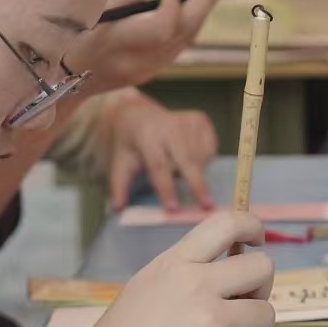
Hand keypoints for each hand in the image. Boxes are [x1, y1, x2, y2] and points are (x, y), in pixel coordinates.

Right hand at [74, 210, 274, 326]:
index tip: (256, 241)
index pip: (227, 223)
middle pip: (262, 267)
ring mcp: (212, 318)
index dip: (252, 226)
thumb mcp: (145, 287)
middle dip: (261, 287)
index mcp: (175, 263)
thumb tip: (226, 275)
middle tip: (243, 306)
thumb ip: (184, 275)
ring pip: (265, 313)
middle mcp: (197, 283)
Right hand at [78, 0, 229, 93]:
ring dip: (201, 13)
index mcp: (117, 42)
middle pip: (182, 33)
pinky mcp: (152, 72)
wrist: (70, 72)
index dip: (173, 4)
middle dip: (204, 4)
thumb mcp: (104, 0)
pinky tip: (195, 8)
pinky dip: (190, 25)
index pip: (161, 28)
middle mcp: (136, 61)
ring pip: (185, 41)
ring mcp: (147, 71)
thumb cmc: (81, 27)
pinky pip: (179, 47)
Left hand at [102, 91, 217, 210]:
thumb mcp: (121, 163)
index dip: (166, 188)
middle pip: (187, 160)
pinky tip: (189, 158)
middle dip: (197, 184)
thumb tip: (118, 207)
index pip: (158, 165)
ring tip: (177, 170)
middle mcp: (169, 125)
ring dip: (195, 174)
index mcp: (146, 135)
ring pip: (200, 157)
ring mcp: (187, 120)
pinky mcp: (200, 120)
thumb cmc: (132, 145)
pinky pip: (209, 150)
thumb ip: (119, 186)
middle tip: (207, 206)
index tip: (173, 209)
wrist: (140, 117)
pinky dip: (203, 162)